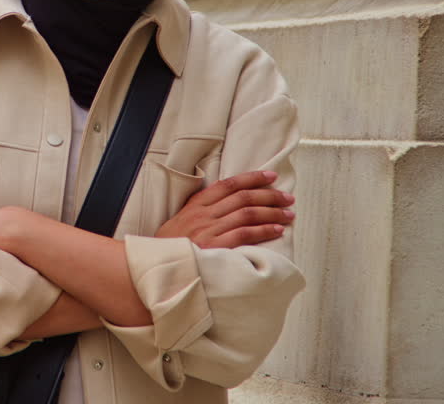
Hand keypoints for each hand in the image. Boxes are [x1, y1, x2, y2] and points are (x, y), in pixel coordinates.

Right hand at [154, 170, 294, 248]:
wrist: (155, 267)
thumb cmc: (170, 248)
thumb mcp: (181, 222)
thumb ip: (202, 211)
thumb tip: (227, 203)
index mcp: (196, 205)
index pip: (229, 184)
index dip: (252, 178)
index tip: (271, 177)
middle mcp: (203, 215)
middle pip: (243, 197)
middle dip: (269, 195)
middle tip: (287, 197)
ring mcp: (209, 231)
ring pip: (247, 214)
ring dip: (272, 212)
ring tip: (288, 213)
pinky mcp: (215, 248)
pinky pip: (245, 234)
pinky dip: (264, 231)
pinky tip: (277, 229)